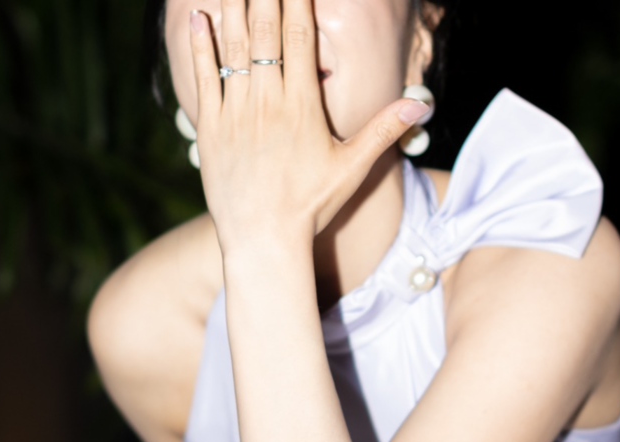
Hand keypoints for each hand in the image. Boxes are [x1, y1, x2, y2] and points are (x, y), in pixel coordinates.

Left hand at [186, 0, 430, 251]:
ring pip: (235, 48)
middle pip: (266, 32)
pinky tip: (199, 18)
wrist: (264, 240)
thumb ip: (384, 130)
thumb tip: (419, 105)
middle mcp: (269, 103)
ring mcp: (237, 114)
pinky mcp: (211, 128)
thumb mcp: (354, 168)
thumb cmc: (311, 206)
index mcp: (304, 106)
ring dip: (235, 7)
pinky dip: (201, 46)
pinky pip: (204, 78)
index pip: (301, 38)